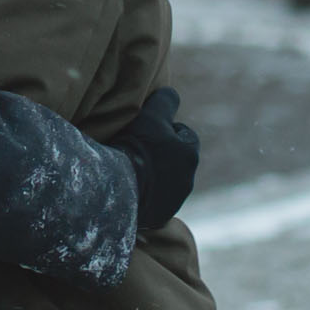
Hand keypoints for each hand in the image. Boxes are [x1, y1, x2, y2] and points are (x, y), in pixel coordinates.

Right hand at [110, 86, 198, 229]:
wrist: (120, 188)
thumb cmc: (137, 146)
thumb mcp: (151, 114)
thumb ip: (165, 101)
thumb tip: (172, 93)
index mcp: (189, 154)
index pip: (184, 135)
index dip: (167, 129)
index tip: (149, 128)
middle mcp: (187, 180)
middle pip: (177, 160)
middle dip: (163, 154)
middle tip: (139, 148)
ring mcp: (174, 201)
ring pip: (167, 182)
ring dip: (155, 175)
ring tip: (131, 169)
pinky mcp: (159, 216)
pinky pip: (154, 201)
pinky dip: (146, 194)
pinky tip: (129, 187)